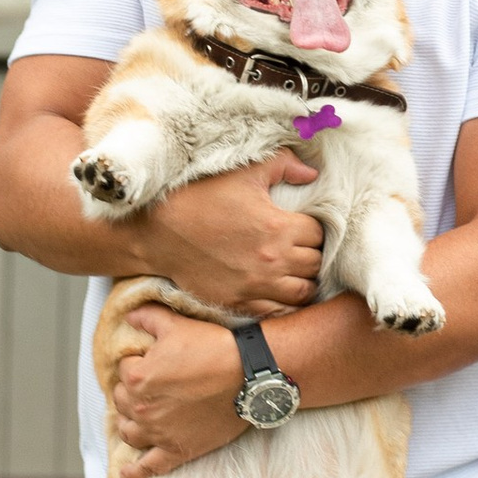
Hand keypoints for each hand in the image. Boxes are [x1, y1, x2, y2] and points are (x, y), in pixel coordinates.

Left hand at [109, 308, 244, 477]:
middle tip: (152, 384)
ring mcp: (159, 434)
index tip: (154, 359)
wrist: (249, 375)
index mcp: (137, 378)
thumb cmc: (213, 347)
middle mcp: (142, 409)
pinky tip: (128, 472)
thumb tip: (129, 315)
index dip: (138, 361)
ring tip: (139, 415)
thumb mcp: (176, 324)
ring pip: (129, 432)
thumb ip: (146, 317)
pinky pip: (149, 467)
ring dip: (130, 422)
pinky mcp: (178, 450)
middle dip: (132, 391)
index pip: (123, 369)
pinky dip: (136, 472)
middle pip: (121, 401)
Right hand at [143, 160, 325, 316]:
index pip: (319, 234)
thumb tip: (312, 172)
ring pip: (303, 292)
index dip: (313, 228)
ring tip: (295, 270)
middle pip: (315, 264)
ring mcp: (256, 285)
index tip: (301, 225)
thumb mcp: (242, 173)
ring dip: (304, 280)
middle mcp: (272, 260)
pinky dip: (285, 304)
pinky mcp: (239, 302)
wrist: (158, 232)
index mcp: (278, 227)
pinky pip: (277, 312)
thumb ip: (282, 165)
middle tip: (299, 247)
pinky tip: (280, 292)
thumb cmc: (199, 198)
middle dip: (311, 254)